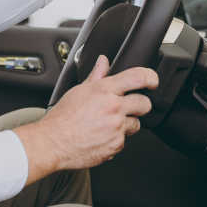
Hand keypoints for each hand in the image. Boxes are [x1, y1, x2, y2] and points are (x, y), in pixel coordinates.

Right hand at [14, 55, 157, 184]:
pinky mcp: (116, 145)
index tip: (152, 81)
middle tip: (129, 107)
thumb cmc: (62, 118)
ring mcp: (116, 128)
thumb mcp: (78, 91)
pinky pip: (124, 141)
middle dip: (140, 105)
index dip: (150, 78)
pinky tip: (101, 136)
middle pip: (144, 103)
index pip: (137, 77)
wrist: (53, 143)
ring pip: (136, 124)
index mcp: (104, 90)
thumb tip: (103, 62)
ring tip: (108, 125)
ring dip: (126, 124)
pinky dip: (116, 140)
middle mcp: (113, 108)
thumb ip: (96, 76)